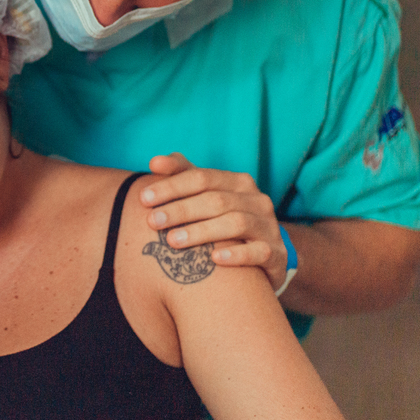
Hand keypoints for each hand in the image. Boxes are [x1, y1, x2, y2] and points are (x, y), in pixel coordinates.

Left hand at [144, 153, 287, 289]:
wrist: (265, 255)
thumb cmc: (224, 221)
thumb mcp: (207, 196)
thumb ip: (183, 177)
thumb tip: (155, 161)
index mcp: (238, 183)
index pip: (202, 177)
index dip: (171, 186)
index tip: (143, 198)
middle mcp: (256, 201)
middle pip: (216, 200)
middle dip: (181, 209)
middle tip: (152, 221)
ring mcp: (269, 227)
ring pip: (236, 223)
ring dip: (201, 231)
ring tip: (173, 241)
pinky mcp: (277, 254)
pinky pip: (259, 252)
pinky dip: (237, 254)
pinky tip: (214, 258)